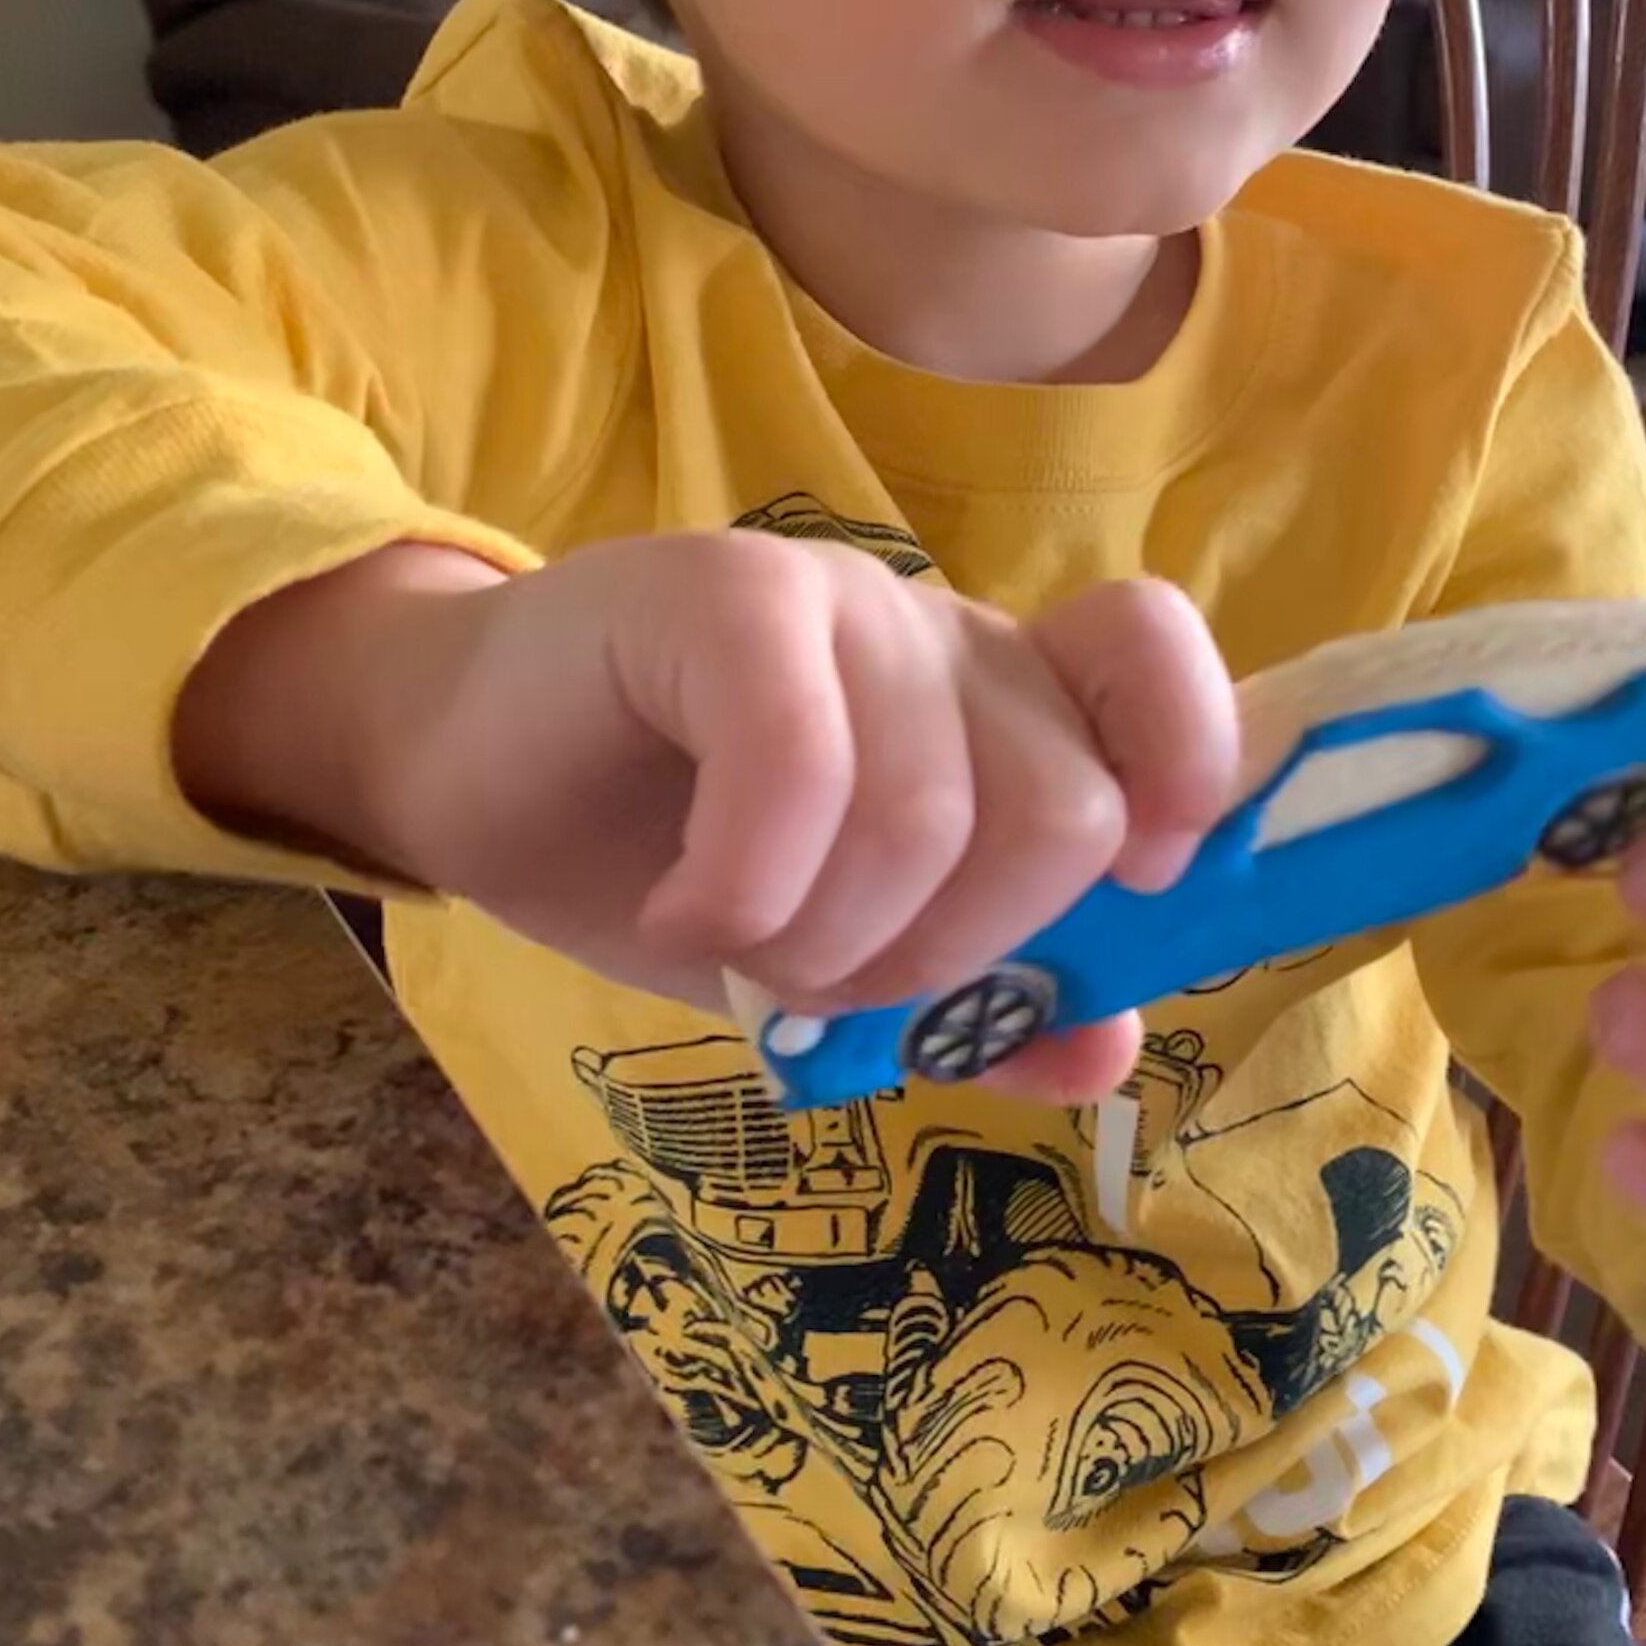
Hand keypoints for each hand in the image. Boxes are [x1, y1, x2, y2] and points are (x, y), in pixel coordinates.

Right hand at [173, 535, 1240, 1098]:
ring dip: (827, 945)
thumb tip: (1110, 1050)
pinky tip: (680, 912)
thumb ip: (979, 1003)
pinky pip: (798, 765)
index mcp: (999, 704)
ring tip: (737, 948)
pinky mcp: (718, 595)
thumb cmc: (664, 858)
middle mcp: (941, 634)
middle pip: (1066, 810)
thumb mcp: (837, 957)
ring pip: (935, 812)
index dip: (1186, 762)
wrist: (459, 772)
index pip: (1152, 659)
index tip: (1135, 883)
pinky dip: (743, 891)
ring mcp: (835, 600)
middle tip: (823, 979)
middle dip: (949, 955)